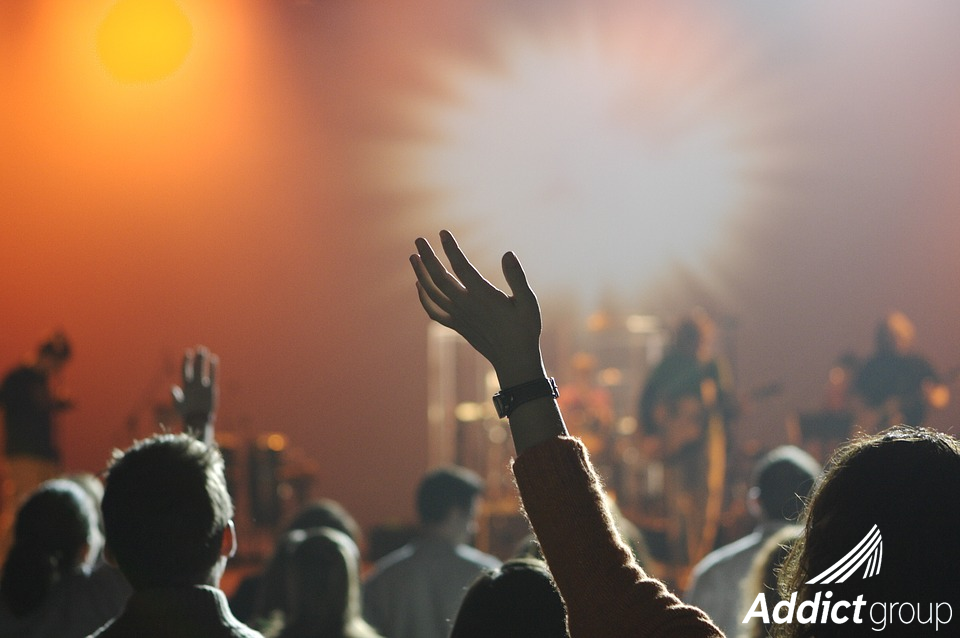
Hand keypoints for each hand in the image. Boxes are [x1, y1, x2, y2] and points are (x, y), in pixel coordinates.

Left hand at [171, 346, 217, 441]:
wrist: (197, 420)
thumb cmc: (186, 413)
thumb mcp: (179, 405)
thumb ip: (176, 396)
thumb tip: (172, 388)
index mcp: (186, 386)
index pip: (186, 370)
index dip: (186, 362)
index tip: (187, 352)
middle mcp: (194, 384)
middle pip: (196, 368)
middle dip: (197, 359)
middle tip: (199, 348)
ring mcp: (203, 386)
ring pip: (204, 371)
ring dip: (204, 361)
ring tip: (206, 351)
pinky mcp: (211, 389)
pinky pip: (212, 376)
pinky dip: (213, 368)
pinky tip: (214, 359)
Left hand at [410, 230, 544, 387]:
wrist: (514, 360)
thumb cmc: (525, 329)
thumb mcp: (529, 302)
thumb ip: (517, 277)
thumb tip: (507, 254)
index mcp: (483, 296)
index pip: (461, 267)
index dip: (451, 249)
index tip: (442, 233)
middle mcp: (466, 305)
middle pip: (439, 277)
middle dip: (427, 257)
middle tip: (418, 240)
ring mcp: (458, 316)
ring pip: (432, 293)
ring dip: (420, 274)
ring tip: (413, 257)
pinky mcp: (456, 326)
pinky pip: (433, 311)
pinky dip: (423, 298)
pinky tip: (419, 286)